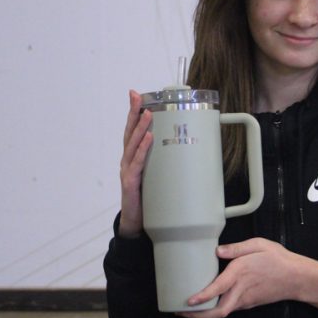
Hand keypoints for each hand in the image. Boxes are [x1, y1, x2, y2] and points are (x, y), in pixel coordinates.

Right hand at [118, 90, 152, 237]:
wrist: (137, 224)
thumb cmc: (148, 197)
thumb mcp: (157, 174)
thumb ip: (166, 161)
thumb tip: (189, 146)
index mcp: (132, 157)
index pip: (132, 130)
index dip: (133, 112)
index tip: (136, 93)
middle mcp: (127, 161)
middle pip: (129, 132)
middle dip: (133, 112)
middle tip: (137, 96)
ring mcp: (127, 171)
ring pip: (132, 145)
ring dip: (140, 128)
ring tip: (148, 113)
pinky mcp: (130, 183)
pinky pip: (137, 163)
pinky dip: (143, 150)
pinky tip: (149, 138)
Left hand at [179, 238, 317, 317]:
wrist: (297, 278)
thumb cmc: (278, 259)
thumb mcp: (259, 245)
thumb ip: (237, 248)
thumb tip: (217, 251)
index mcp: (240, 273)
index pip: (218, 289)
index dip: (201, 298)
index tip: (188, 301)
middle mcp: (241, 290)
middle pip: (218, 311)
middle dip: (198, 316)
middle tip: (181, 313)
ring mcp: (245, 300)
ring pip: (222, 312)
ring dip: (205, 314)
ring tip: (188, 309)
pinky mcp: (249, 303)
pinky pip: (229, 308)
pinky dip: (216, 309)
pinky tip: (207, 303)